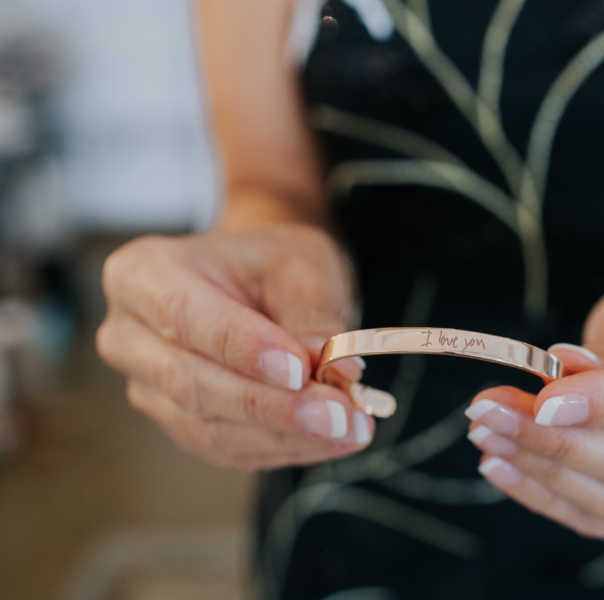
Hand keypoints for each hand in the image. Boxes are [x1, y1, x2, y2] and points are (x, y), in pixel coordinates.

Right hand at [97, 224, 373, 469]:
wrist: (259, 284)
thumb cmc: (271, 265)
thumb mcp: (302, 264)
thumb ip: (314, 314)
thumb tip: (339, 369)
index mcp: (142, 274)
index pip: (186, 316)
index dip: (244, 349)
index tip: (302, 370)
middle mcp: (129, 336)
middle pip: (192, 383)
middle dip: (274, 406)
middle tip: (341, 412)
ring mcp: (148, 388)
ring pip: (211, 428)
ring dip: (287, 436)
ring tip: (352, 427)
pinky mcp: (180, 424)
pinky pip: (229, 449)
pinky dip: (286, 447)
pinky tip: (333, 439)